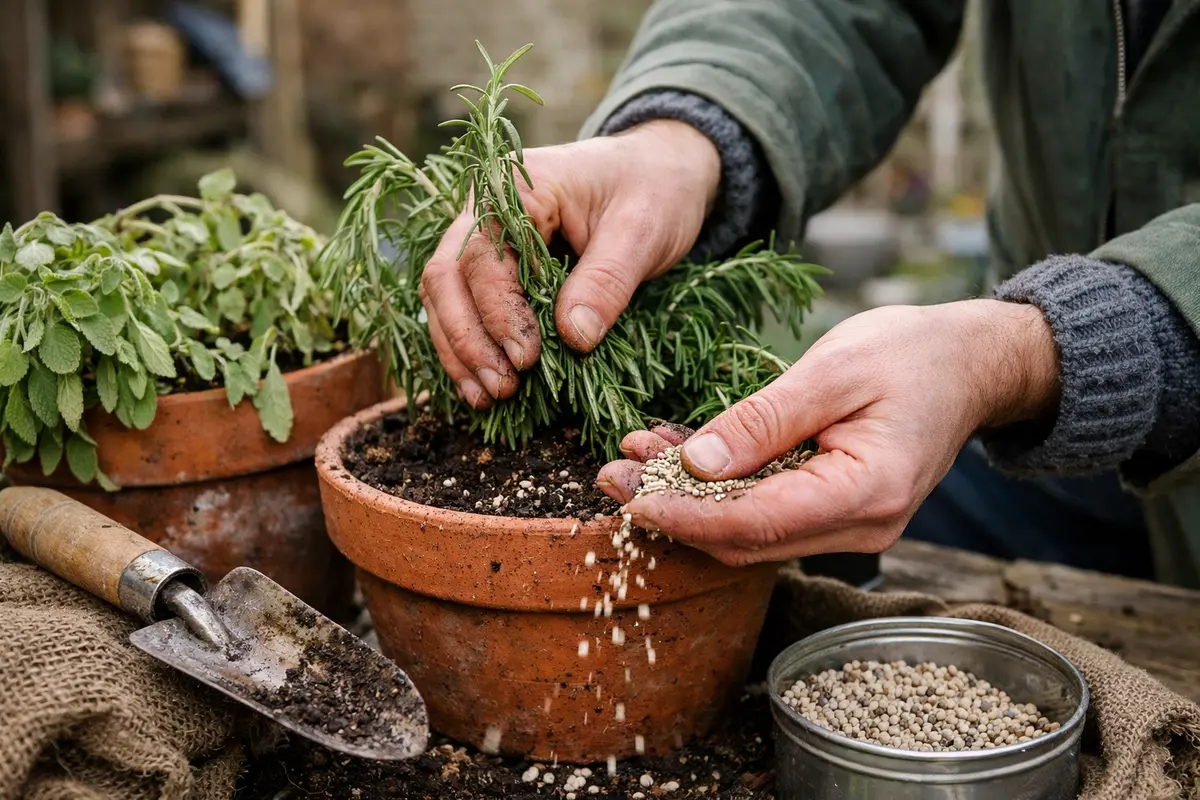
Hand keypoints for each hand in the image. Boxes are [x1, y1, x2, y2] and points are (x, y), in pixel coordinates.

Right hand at [419, 120, 721, 408]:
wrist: (662, 170)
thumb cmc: (653, 190)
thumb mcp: (642, 229)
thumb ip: (606, 281)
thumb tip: (573, 338)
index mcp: (516, 186)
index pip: (484, 257)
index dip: (499, 313)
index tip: (526, 360)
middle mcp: (484, 208)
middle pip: (447, 277)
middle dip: (469, 339)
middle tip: (503, 389)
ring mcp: (482, 237)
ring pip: (444, 296)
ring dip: (461, 351)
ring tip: (488, 397)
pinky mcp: (493, 266)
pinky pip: (464, 306)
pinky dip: (469, 347)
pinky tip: (482, 385)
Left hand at [596, 300, 1060, 565]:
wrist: (969, 364)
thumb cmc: (912, 354)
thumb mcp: (833, 370)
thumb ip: (765, 419)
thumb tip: (698, 461)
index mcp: (866, 493)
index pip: (758, 524)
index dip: (688, 516)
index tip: (632, 498)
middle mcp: (859, 525)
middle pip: (746, 538)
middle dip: (672, 512)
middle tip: (610, 477)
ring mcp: (848, 524)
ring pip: (750, 529)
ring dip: (687, 498)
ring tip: (630, 459)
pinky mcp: (833, 509)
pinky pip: (766, 508)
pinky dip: (718, 486)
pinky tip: (673, 452)